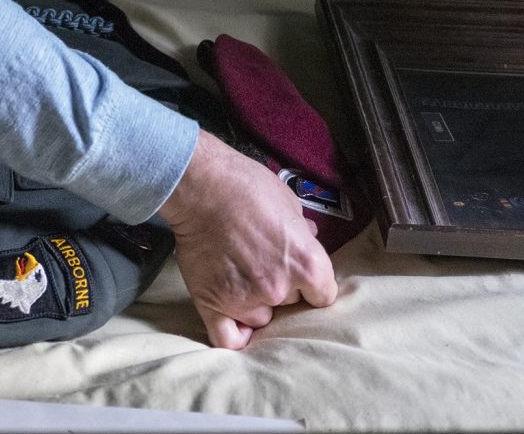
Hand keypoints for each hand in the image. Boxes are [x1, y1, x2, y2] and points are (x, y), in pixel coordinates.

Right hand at [157, 130, 337, 348]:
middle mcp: (280, 289)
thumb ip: (302, 229)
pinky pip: (229, 338)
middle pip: (291, 304)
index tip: (300, 274)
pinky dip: (234, 333)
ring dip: (255, 303)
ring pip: (261, 317)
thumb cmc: (246, 186)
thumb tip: (309, 236)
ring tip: (240, 275)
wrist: (200, 186)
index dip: (312, 284)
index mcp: (307, 264)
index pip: (323, 295)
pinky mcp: (214, 304)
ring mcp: (246, 300)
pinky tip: (234, 318)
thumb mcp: (288, 202)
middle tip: (262, 261)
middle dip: (281, 287)